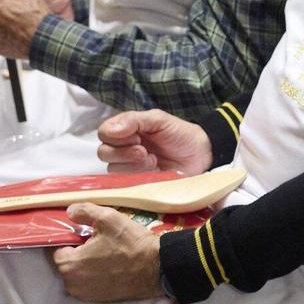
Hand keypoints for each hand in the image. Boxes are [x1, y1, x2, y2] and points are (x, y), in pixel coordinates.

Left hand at [50, 204, 165, 302]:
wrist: (157, 268)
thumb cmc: (131, 243)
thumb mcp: (108, 218)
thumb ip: (84, 211)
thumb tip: (69, 212)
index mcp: (69, 264)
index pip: (56, 249)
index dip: (69, 238)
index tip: (82, 233)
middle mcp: (72, 284)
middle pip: (66, 262)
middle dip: (77, 252)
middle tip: (97, 241)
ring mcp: (86, 295)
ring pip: (77, 273)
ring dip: (86, 264)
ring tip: (105, 253)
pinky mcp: (99, 300)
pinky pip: (89, 283)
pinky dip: (95, 274)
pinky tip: (110, 265)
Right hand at [94, 109, 212, 174]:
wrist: (200, 154)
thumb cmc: (179, 134)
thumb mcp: (158, 120)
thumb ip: (133, 120)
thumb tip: (111, 129)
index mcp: (126, 130)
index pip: (103, 133)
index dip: (116, 137)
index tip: (137, 136)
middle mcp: (123, 148)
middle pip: (104, 153)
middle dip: (125, 153)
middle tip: (145, 151)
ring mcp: (129, 167)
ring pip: (113, 169)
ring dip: (134, 165)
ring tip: (154, 161)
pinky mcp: (136, 183)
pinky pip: (125, 183)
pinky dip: (139, 176)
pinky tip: (155, 171)